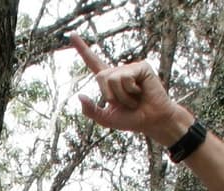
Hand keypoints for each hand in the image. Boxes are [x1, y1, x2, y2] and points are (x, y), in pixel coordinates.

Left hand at [70, 35, 188, 144]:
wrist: (151, 121)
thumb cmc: (131, 119)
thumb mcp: (106, 119)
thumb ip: (90, 110)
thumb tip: (79, 96)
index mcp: (109, 81)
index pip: (92, 62)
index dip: (82, 48)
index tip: (72, 34)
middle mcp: (118, 72)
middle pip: (100, 76)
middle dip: (110, 95)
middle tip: (125, 103)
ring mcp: (130, 68)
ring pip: (112, 78)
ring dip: (122, 96)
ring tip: (134, 100)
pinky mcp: (142, 67)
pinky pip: (125, 77)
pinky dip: (130, 90)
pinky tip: (141, 92)